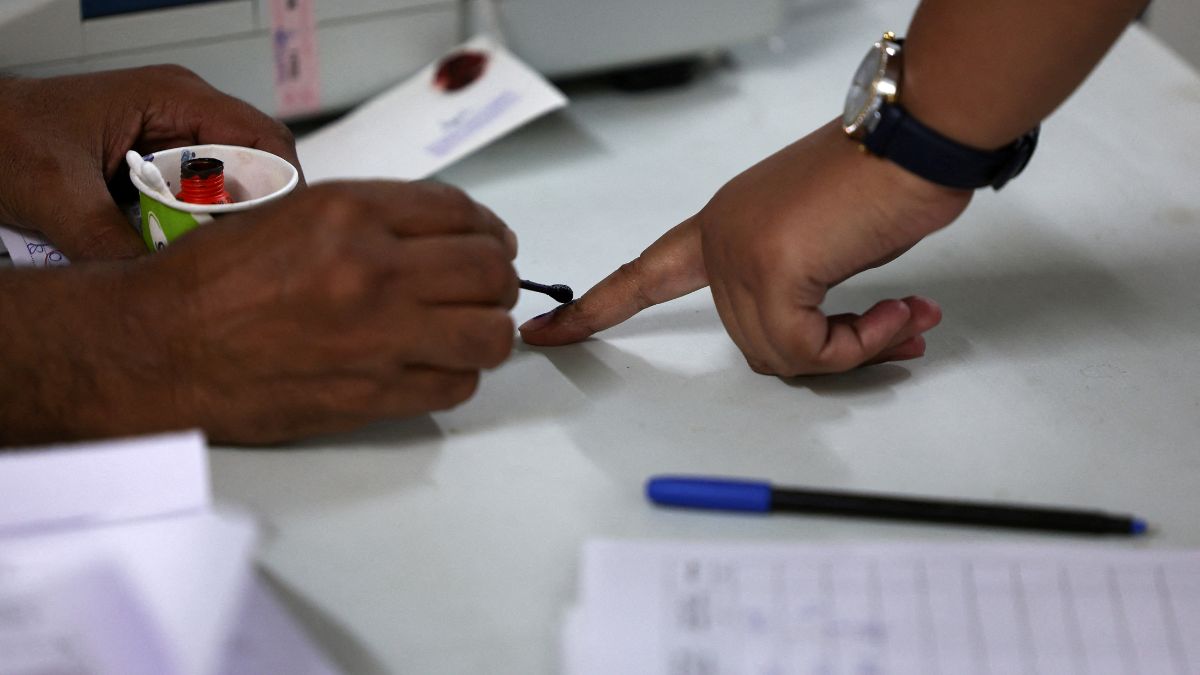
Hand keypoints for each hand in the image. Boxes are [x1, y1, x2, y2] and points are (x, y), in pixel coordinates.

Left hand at [0, 66, 302, 259]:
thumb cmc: (5, 136)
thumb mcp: (58, 197)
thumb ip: (111, 245)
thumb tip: (161, 292)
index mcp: (174, 99)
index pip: (265, 141)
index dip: (284, 190)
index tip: (281, 236)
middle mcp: (184, 115)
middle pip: (258, 168)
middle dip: (255, 217)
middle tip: (242, 258)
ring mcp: (174, 141)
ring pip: (232, 190)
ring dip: (223, 228)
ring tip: (206, 259)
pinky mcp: (161, 169)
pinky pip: (200, 202)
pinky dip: (196, 231)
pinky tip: (178, 252)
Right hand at [90, 181, 516, 443]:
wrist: (158, 349)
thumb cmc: (210, 281)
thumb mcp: (291, 213)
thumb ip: (371, 217)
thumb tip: (440, 232)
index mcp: (351, 214)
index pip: (462, 212)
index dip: (488, 229)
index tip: (491, 242)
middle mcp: (374, 271)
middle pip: (490, 272)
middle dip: (498, 279)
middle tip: (486, 288)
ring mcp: (379, 337)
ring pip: (490, 335)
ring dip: (488, 331)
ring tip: (468, 329)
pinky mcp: (373, 395)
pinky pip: (456, 386)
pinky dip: (458, 375)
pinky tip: (437, 365)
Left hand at [519, 120, 972, 375]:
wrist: (919, 137)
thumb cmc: (883, 176)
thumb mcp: (824, 243)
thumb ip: (800, 288)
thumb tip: (823, 340)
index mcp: (721, 225)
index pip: (641, 274)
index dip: (596, 309)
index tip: (548, 331)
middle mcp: (722, 237)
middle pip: (753, 342)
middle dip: (827, 350)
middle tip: (885, 328)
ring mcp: (739, 251)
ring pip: (780, 354)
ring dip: (853, 348)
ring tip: (898, 316)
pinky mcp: (771, 268)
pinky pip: (807, 349)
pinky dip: (861, 345)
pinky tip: (899, 313)